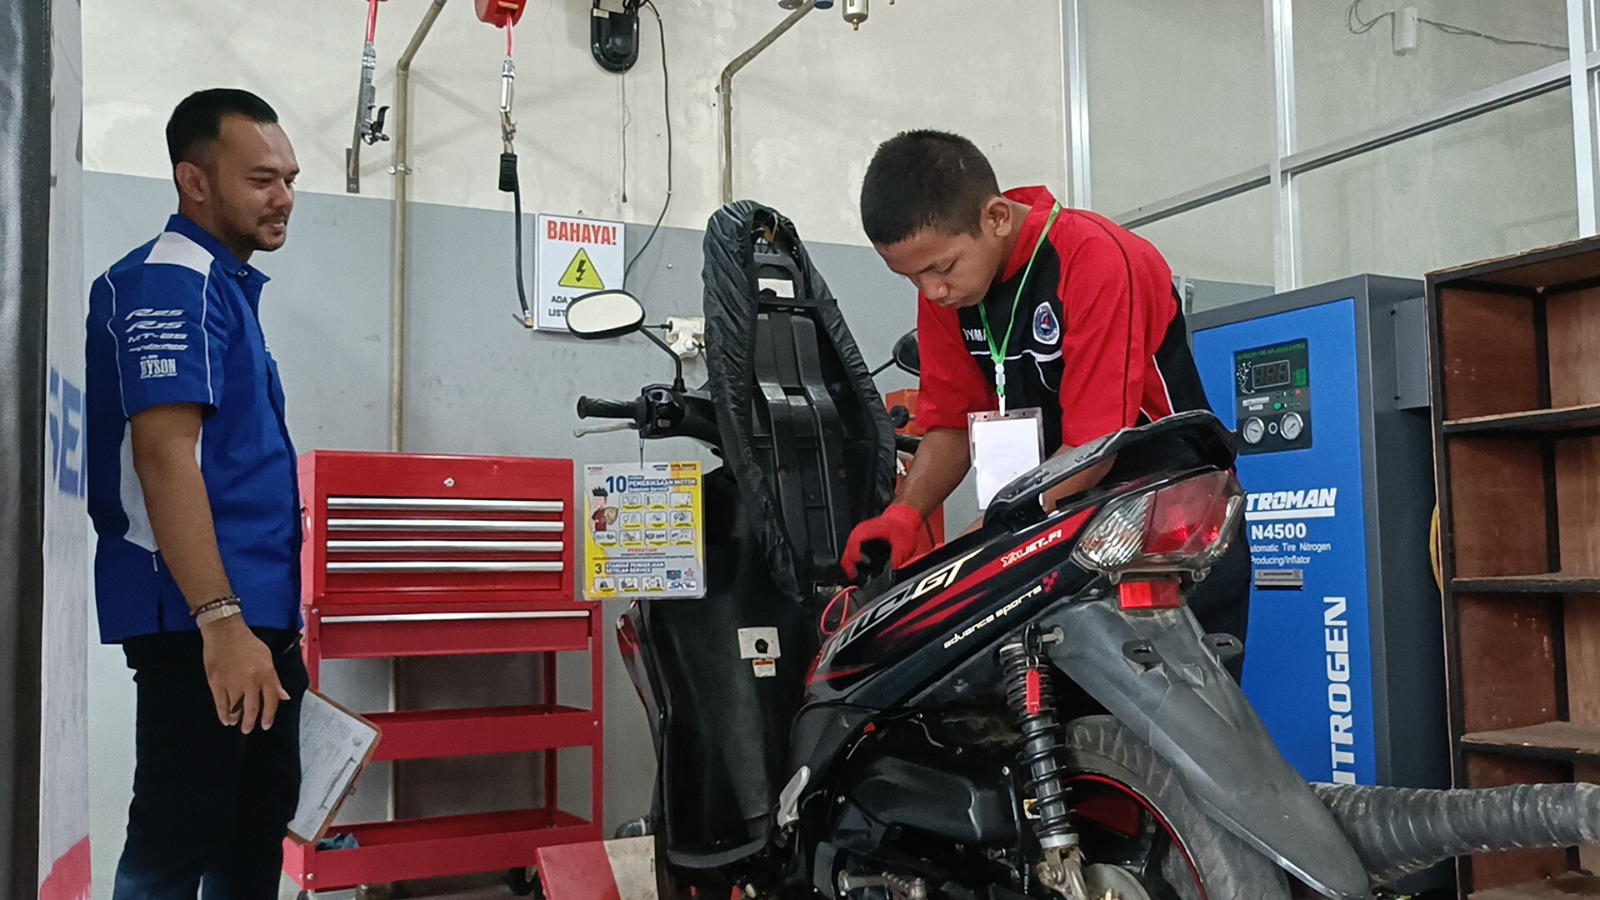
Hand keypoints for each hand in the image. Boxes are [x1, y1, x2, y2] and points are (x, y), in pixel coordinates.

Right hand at [201, 616, 289, 732]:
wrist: (225, 632)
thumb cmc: (247, 643)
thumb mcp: (267, 658)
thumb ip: (275, 680)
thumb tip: (284, 697)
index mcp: (266, 674)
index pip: (271, 701)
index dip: (269, 716)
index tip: (266, 725)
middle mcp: (251, 681)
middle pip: (253, 708)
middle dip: (251, 722)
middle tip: (248, 728)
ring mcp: (233, 683)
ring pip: (236, 709)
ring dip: (237, 719)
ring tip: (236, 723)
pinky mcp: (216, 683)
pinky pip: (221, 704)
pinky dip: (223, 714)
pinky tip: (225, 719)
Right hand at [840, 504, 932, 579]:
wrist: (903, 518)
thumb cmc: (902, 527)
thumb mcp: (903, 545)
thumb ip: (896, 559)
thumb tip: (891, 572)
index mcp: (868, 530)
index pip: (853, 543)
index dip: (855, 556)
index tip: (860, 565)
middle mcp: (860, 532)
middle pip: (847, 550)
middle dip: (849, 566)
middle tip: (855, 577)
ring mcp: (859, 536)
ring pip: (848, 552)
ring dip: (851, 565)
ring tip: (858, 576)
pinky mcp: (861, 539)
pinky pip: (852, 552)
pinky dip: (854, 562)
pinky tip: (861, 569)